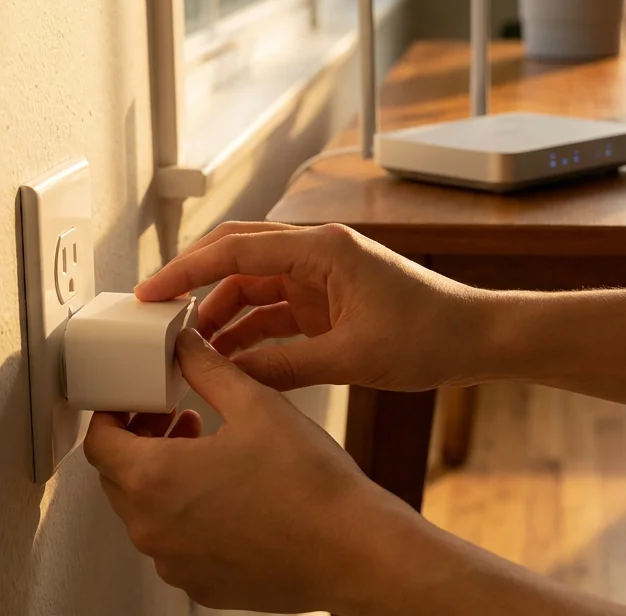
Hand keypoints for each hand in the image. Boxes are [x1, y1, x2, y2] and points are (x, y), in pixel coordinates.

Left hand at [84, 329, 428, 612]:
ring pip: (148, 513)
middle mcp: (153, 529)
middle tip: (175, 417)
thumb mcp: (256, 405)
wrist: (352, 550)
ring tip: (209, 452)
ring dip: (164, 478)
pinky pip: (177, 545)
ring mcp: (176, 563)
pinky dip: (189, 517)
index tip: (133, 400)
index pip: (99, 442)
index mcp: (155, 479)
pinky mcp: (202, 584)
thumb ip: (208, 370)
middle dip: (140, 442)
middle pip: (118, 477)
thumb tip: (186, 349)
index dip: (112, 413)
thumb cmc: (310, 487)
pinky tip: (231, 495)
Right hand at [134, 222, 493, 391]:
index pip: (236, 249)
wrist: (476, 339)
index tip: (149, 293)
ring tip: (188, 349)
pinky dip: (250, 332)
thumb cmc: (431, 335)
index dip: (185, 270)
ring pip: (253, 287)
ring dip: (221, 314)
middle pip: (236, 257)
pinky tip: (228, 358)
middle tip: (154, 314)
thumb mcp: (351, 358)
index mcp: (323, 249)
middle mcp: (318, 253)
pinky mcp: (329, 300)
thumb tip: (231, 376)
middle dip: (193, 283)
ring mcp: (322, 276)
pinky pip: (275, 311)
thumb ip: (286, 366)